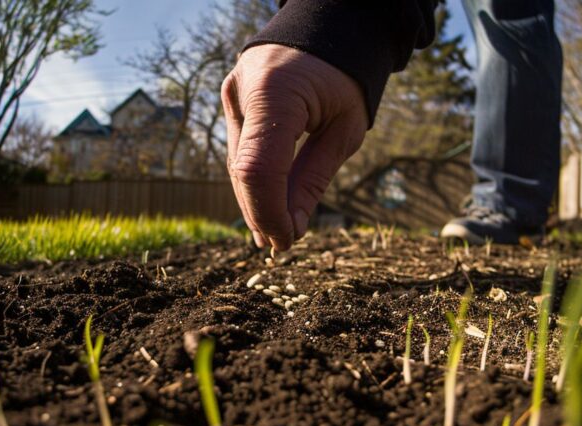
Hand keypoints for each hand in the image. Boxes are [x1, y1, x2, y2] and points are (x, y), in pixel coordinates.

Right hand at [222, 44, 367, 250]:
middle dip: (261, 213)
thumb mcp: (344, 131)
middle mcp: (243, 91)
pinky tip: (265, 205)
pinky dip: (253, 178)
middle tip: (280, 246)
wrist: (334, 23)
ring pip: (236, 163)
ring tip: (273, 235)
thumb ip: (313, 179)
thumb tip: (292, 229)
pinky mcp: (233, 98)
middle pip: (242, 170)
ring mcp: (233, 92)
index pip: (258, 170)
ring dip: (254, 201)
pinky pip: (240, 148)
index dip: (269, 213)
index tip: (286, 241)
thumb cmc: (349, 75)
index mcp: (274, 93)